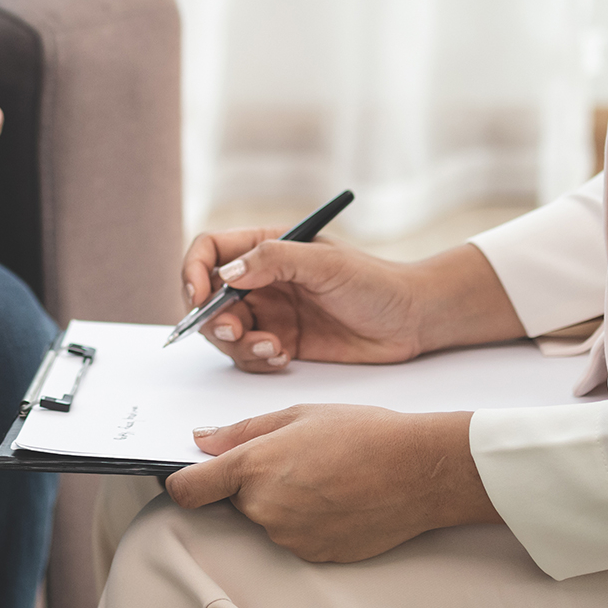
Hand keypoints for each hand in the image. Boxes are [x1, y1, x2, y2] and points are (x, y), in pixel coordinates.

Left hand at [165, 404, 501, 561]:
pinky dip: (307, 522)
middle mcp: (264, 508)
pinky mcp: (315, 555)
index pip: (188, 490)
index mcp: (252, 466)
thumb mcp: (297, 415)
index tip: (191, 477)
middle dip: (252, 485)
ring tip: (325, 478)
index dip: (184, 482)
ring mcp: (290, 537)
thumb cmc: (363, 433)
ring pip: (267, 521)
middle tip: (295, 462)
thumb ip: (241, 432)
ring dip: (282, 504)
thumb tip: (201, 440)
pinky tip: (339, 500)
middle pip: (234, 502)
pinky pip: (295, 538)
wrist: (421, 471)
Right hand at [179, 230, 524, 371]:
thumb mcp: (326, 263)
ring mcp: (268, 312)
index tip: (200, 296)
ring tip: (273, 349)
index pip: (208, 251)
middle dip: (214, 319)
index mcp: (265, 247)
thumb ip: (275, 260)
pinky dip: (256, 360)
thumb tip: (227, 273)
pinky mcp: (279, 342)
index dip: (194, 272)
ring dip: (238, 345)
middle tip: (237, 332)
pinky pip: (247, 355)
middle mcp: (260, 279)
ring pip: (223, 332)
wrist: (413, 320)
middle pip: (207, 297)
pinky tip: (283, 357)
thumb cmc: (377, 281)